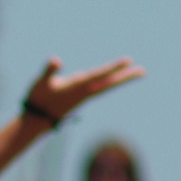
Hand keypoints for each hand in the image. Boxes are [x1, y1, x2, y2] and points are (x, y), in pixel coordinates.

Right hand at [22, 56, 144, 122]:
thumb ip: (49, 71)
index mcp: (77, 86)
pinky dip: (113, 82)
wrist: (37, 119)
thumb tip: (56, 60)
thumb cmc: (38, 98)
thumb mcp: (41, 82)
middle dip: (126, 76)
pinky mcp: (83, 97)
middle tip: (143, 71)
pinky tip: (117, 79)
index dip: (113, 67)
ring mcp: (85, 95)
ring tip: (137, 72)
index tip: (128, 60)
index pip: (99, 74)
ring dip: (122, 79)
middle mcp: (85, 91)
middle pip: (109, 83)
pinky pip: (103, 88)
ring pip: (108, 85)